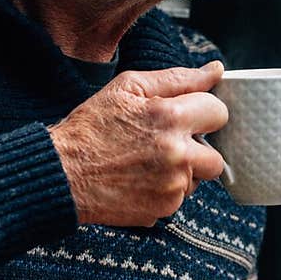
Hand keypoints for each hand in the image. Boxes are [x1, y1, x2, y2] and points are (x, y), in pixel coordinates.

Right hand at [48, 61, 227, 227]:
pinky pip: (180, 198)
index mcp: (170, 118)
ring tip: (147, 162)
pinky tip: (140, 179)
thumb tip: (216, 70)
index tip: (185, 117)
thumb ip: (178, 78)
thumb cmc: (91, 126)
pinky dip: (166, 190)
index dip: (202, 112)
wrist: (61, 174)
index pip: (219, 113)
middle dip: (197, 149)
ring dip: (183, 172)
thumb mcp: (128, 88)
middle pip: (217, 156)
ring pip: (199, 179)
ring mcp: (172, 186)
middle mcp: (177, 155)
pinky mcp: (164, 209)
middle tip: (166, 144)